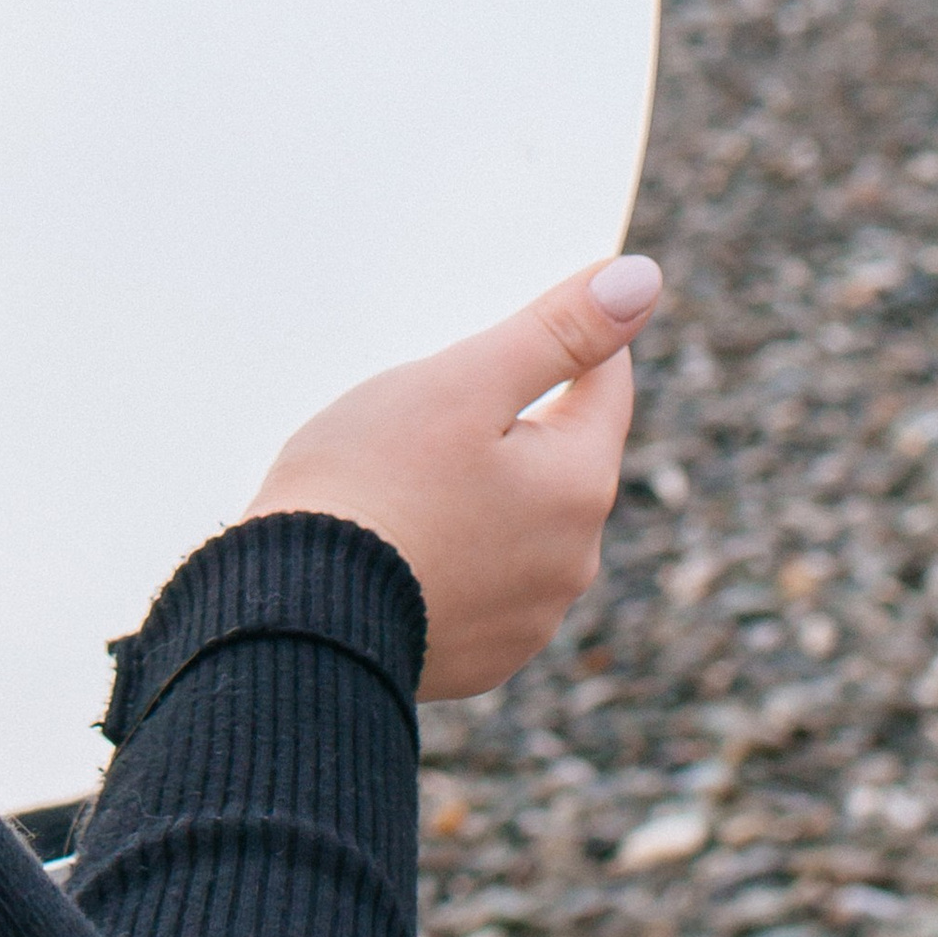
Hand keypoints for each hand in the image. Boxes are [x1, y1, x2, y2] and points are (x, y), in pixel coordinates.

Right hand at [238, 255, 662, 697]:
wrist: (296, 616)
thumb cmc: (372, 481)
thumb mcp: (463, 383)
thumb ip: (557, 330)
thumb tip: (641, 279)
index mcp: (580, 486)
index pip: (605, 384)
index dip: (558, 341)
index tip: (501, 329)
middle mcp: (571, 561)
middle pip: (560, 456)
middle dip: (511, 421)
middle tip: (428, 404)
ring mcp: (526, 620)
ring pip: (521, 519)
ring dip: (483, 489)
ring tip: (401, 474)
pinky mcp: (479, 657)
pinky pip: (483, 579)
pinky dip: (453, 549)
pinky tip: (397, 535)